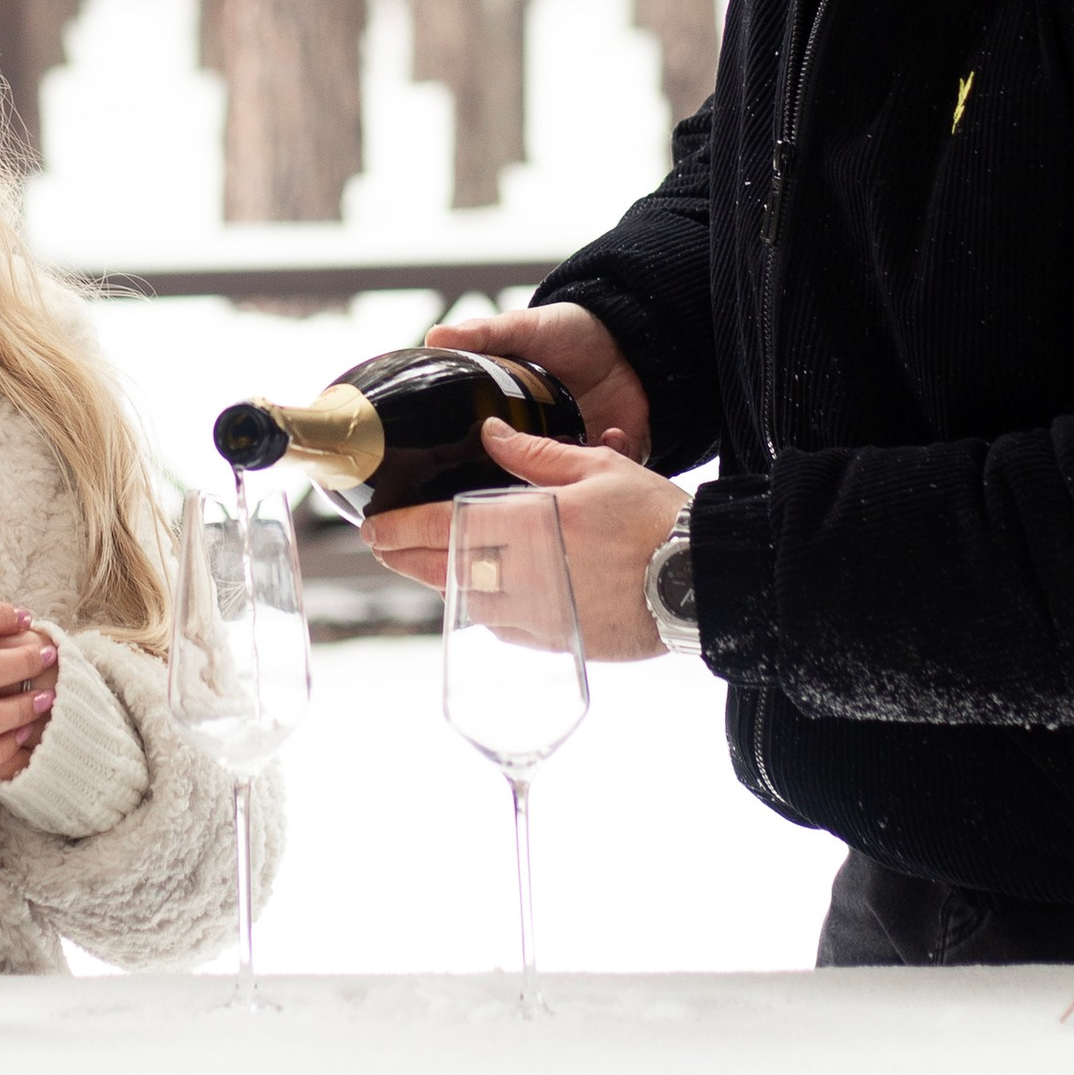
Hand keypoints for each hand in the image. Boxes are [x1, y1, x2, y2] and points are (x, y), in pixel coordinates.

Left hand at [367, 417, 681, 660]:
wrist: (698, 583)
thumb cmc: (654, 521)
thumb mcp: (598, 469)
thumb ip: (536, 455)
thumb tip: (491, 433)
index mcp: (527, 525)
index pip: (444, 528)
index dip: (401, 530)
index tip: (374, 527)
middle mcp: (520, 576)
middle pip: (442, 571)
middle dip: (405, 558)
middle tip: (382, 547)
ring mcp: (536, 615)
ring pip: (467, 603)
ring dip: (439, 585)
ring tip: (422, 568)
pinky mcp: (556, 641)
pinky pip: (503, 626)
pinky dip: (483, 609)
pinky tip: (479, 596)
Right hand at [431, 302, 650, 462]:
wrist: (620, 331)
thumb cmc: (565, 331)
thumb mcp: (521, 328)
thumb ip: (482, 335)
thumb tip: (433, 336)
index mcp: (513, 419)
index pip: (490, 453)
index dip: (485, 463)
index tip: (489, 460)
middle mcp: (543, 440)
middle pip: (529, 476)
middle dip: (532, 478)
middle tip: (537, 464)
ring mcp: (578, 445)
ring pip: (571, 481)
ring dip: (575, 472)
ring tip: (576, 445)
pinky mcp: (612, 447)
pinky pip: (614, 468)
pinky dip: (614, 455)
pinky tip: (612, 432)